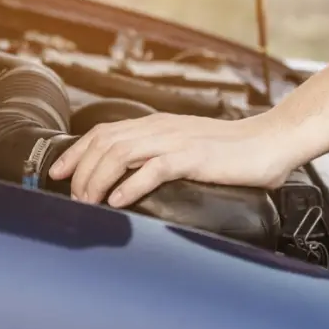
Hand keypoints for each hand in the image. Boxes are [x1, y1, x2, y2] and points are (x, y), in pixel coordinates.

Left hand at [47, 113, 297, 207]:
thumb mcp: (188, 148)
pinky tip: (118, 202)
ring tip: (88, 202)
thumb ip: (161, 156)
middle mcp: (161, 129)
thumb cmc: (233, 152)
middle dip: (80, 171)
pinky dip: (130, 186)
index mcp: (158, 125)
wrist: (270, 143)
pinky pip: (152, 169)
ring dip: (97, 180)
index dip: (76, 151)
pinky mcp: (193, 157)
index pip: (105, 132)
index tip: (57, 172)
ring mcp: (176, 141)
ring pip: (120, 154)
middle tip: (72, 197)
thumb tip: (132, 179)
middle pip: (104, 142)